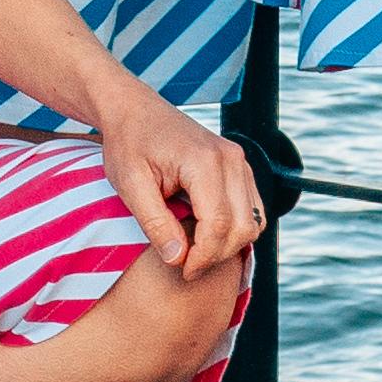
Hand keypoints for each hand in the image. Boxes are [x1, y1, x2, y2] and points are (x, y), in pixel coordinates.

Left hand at [88, 79, 266, 277]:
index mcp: (204, 161)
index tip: (183, 271)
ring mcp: (239, 161)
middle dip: (218, 255)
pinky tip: (205, 235)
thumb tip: (178, 259)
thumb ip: (154, 222)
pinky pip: (251, 209)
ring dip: (229, 244)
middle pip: (243, 226)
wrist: (133, 110)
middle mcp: (231, 159)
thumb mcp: (130, 184)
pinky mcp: (238, 167)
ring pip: (253, 221)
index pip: (219, 224)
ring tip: (195, 253)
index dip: (204, 256)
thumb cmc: (128, 143)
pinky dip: (235, 229)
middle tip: (187, 267)